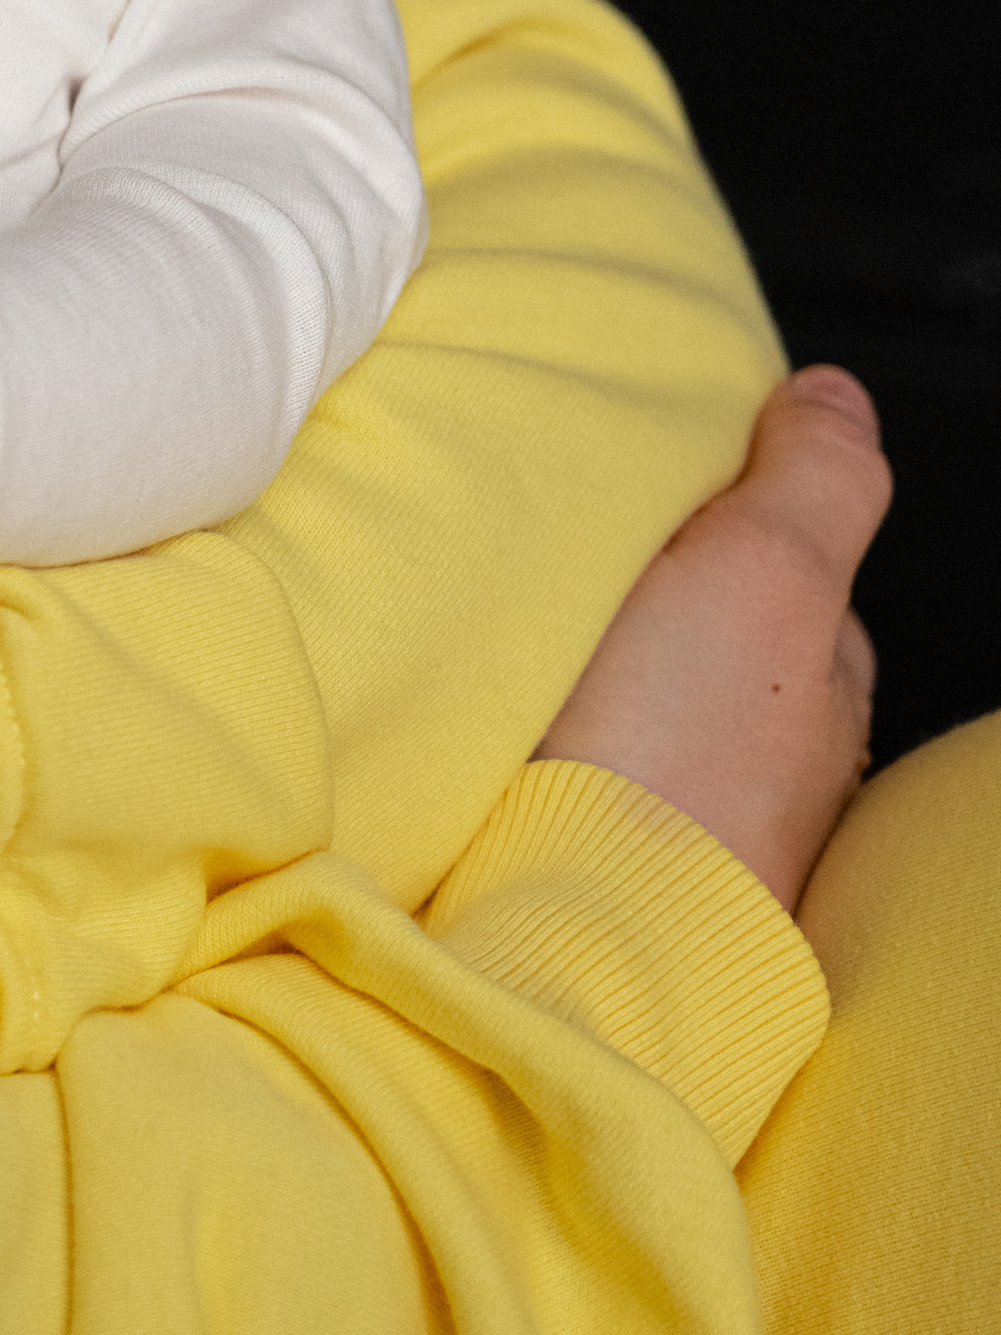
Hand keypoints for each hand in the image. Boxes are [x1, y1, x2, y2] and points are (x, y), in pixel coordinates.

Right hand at [536, 366, 890, 914]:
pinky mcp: (595, 871)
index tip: (649, 477)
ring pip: (641, 707)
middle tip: (565, 548)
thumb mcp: (770, 573)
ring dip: (591, 671)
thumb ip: (814, 479)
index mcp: (821, 687)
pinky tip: (500, 723)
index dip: (726, 516)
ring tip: (515, 633)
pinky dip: (548, 739)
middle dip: (655, 599)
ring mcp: (687, 827)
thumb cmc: (677, 757)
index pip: (788, 570)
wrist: (574, 941)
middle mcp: (772, 766)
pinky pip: (576, 770)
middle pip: (712, 641)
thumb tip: (834, 393)